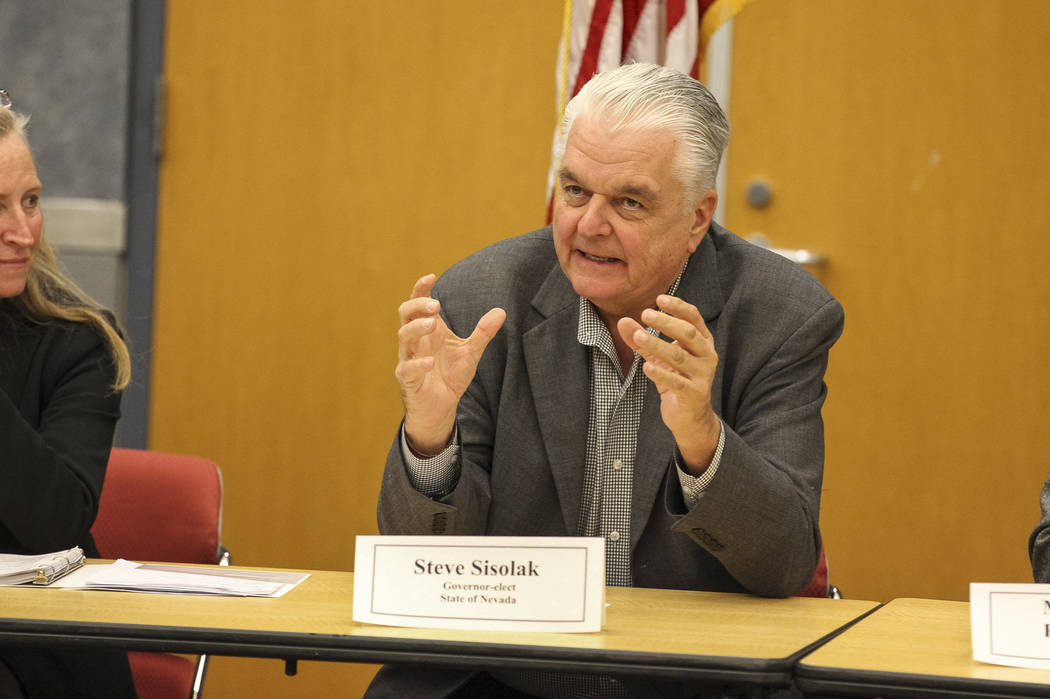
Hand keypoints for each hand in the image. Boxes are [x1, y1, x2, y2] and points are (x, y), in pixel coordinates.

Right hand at [395, 274, 505, 454]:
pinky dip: (417, 364)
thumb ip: (483, 332)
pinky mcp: (408, 380)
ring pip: (403, 337)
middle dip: (418, 305)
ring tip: (433, 324)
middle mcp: (415, 341)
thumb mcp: (470, 352)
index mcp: (428, 331)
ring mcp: (409, 359)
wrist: (441, 408)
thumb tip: (501, 311)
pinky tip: (429, 362)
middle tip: (437, 305)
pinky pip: (407, 369)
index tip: (431, 276)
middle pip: (405, 314)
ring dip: (416, 328)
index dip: (420, 289)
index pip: (418, 304)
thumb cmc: (450, 376)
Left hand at [617, 295, 720, 473]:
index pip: (693, 317)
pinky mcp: (694, 394)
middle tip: (645, 314)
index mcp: (702, 341)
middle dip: (666, 322)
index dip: (678, 307)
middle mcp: (707, 356)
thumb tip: (623, 321)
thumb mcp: (658, 357)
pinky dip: (661, 373)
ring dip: (657, 345)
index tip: (659, 298)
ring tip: (638, 337)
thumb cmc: (676, 379)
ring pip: (679, 357)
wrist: (690, 417)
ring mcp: (703, 375)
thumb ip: (641, 339)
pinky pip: (677, 382)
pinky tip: (646, 366)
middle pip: (688, 333)